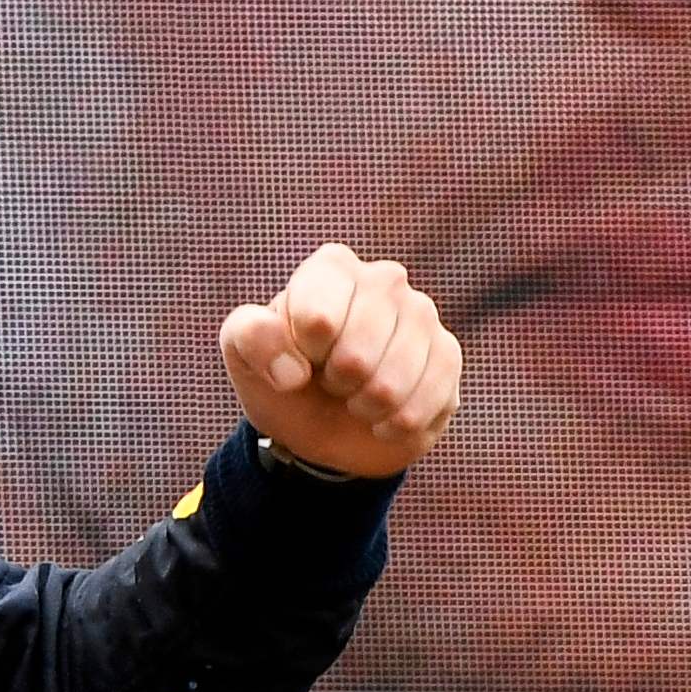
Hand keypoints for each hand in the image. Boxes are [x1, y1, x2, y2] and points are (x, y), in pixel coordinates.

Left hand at [219, 242, 460, 477]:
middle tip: (332, 380)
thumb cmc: (281, 374)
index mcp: (333, 267)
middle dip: (335, 385)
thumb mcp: (242, 353)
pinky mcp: (448, 355)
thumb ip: (250, 337)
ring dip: (366, 407)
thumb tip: (294, 369)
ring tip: (357, 397)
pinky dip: (397, 423)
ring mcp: (423, 315)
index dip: (303, 355)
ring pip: (392, 384)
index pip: (318, 320)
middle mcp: (385, 279)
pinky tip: (385, 415)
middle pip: (357, 356)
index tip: (301, 356)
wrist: (323, 424)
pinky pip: (427, 402)